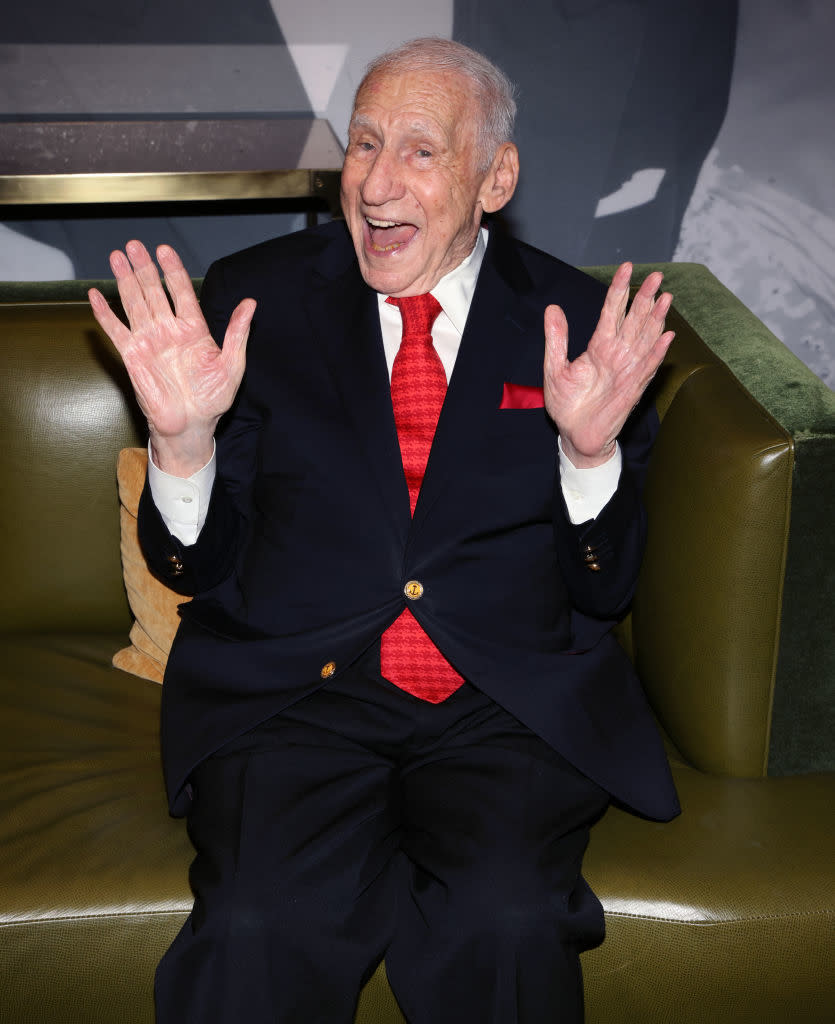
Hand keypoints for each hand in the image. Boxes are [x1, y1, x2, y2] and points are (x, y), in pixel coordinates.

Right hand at [88, 240, 254, 476]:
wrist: (192, 425)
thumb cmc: (213, 398)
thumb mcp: (233, 364)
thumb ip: (238, 332)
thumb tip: (251, 303)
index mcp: (194, 329)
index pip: (181, 291)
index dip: (173, 270)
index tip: (164, 250)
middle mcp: (169, 330)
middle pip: (154, 291)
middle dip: (144, 267)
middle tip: (134, 245)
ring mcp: (149, 341)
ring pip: (134, 303)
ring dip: (125, 280)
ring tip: (117, 257)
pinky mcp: (132, 356)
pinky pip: (116, 330)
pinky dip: (105, 314)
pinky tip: (95, 296)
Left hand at [543, 262, 673, 467]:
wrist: (574, 435)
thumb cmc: (567, 404)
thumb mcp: (554, 368)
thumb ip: (556, 339)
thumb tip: (552, 308)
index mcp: (599, 347)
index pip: (612, 312)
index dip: (619, 290)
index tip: (627, 267)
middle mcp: (617, 355)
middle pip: (634, 321)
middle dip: (644, 298)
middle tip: (656, 275)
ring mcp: (627, 371)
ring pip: (645, 339)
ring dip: (656, 319)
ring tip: (666, 297)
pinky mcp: (631, 389)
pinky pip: (646, 368)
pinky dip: (656, 353)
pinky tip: (667, 337)